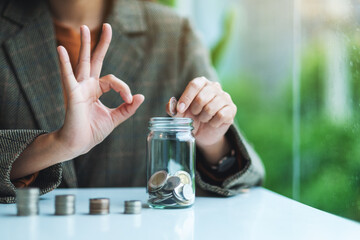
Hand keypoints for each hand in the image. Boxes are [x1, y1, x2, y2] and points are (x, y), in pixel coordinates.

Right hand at [56, 24, 143, 156]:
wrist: (79, 144)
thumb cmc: (93, 131)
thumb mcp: (115, 118)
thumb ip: (127, 108)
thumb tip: (141, 96)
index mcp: (96, 90)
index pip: (113, 81)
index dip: (123, 88)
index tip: (129, 99)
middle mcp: (87, 85)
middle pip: (94, 60)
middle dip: (100, 44)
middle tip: (108, 26)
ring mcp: (78, 88)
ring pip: (82, 62)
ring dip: (84, 45)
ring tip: (84, 28)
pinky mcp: (71, 94)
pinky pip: (68, 76)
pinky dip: (64, 63)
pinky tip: (61, 49)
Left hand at [176, 77, 236, 163]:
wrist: (204, 132)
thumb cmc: (191, 118)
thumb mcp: (179, 114)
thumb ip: (173, 108)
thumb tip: (171, 104)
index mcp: (202, 83)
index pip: (194, 85)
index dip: (186, 98)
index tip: (180, 110)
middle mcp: (215, 87)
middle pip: (202, 97)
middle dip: (195, 110)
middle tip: (195, 114)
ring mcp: (225, 97)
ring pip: (211, 107)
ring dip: (204, 117)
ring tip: (204, 118)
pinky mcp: (232, 109)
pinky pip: (221, 115)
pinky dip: (213, 123)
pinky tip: (212, 123)